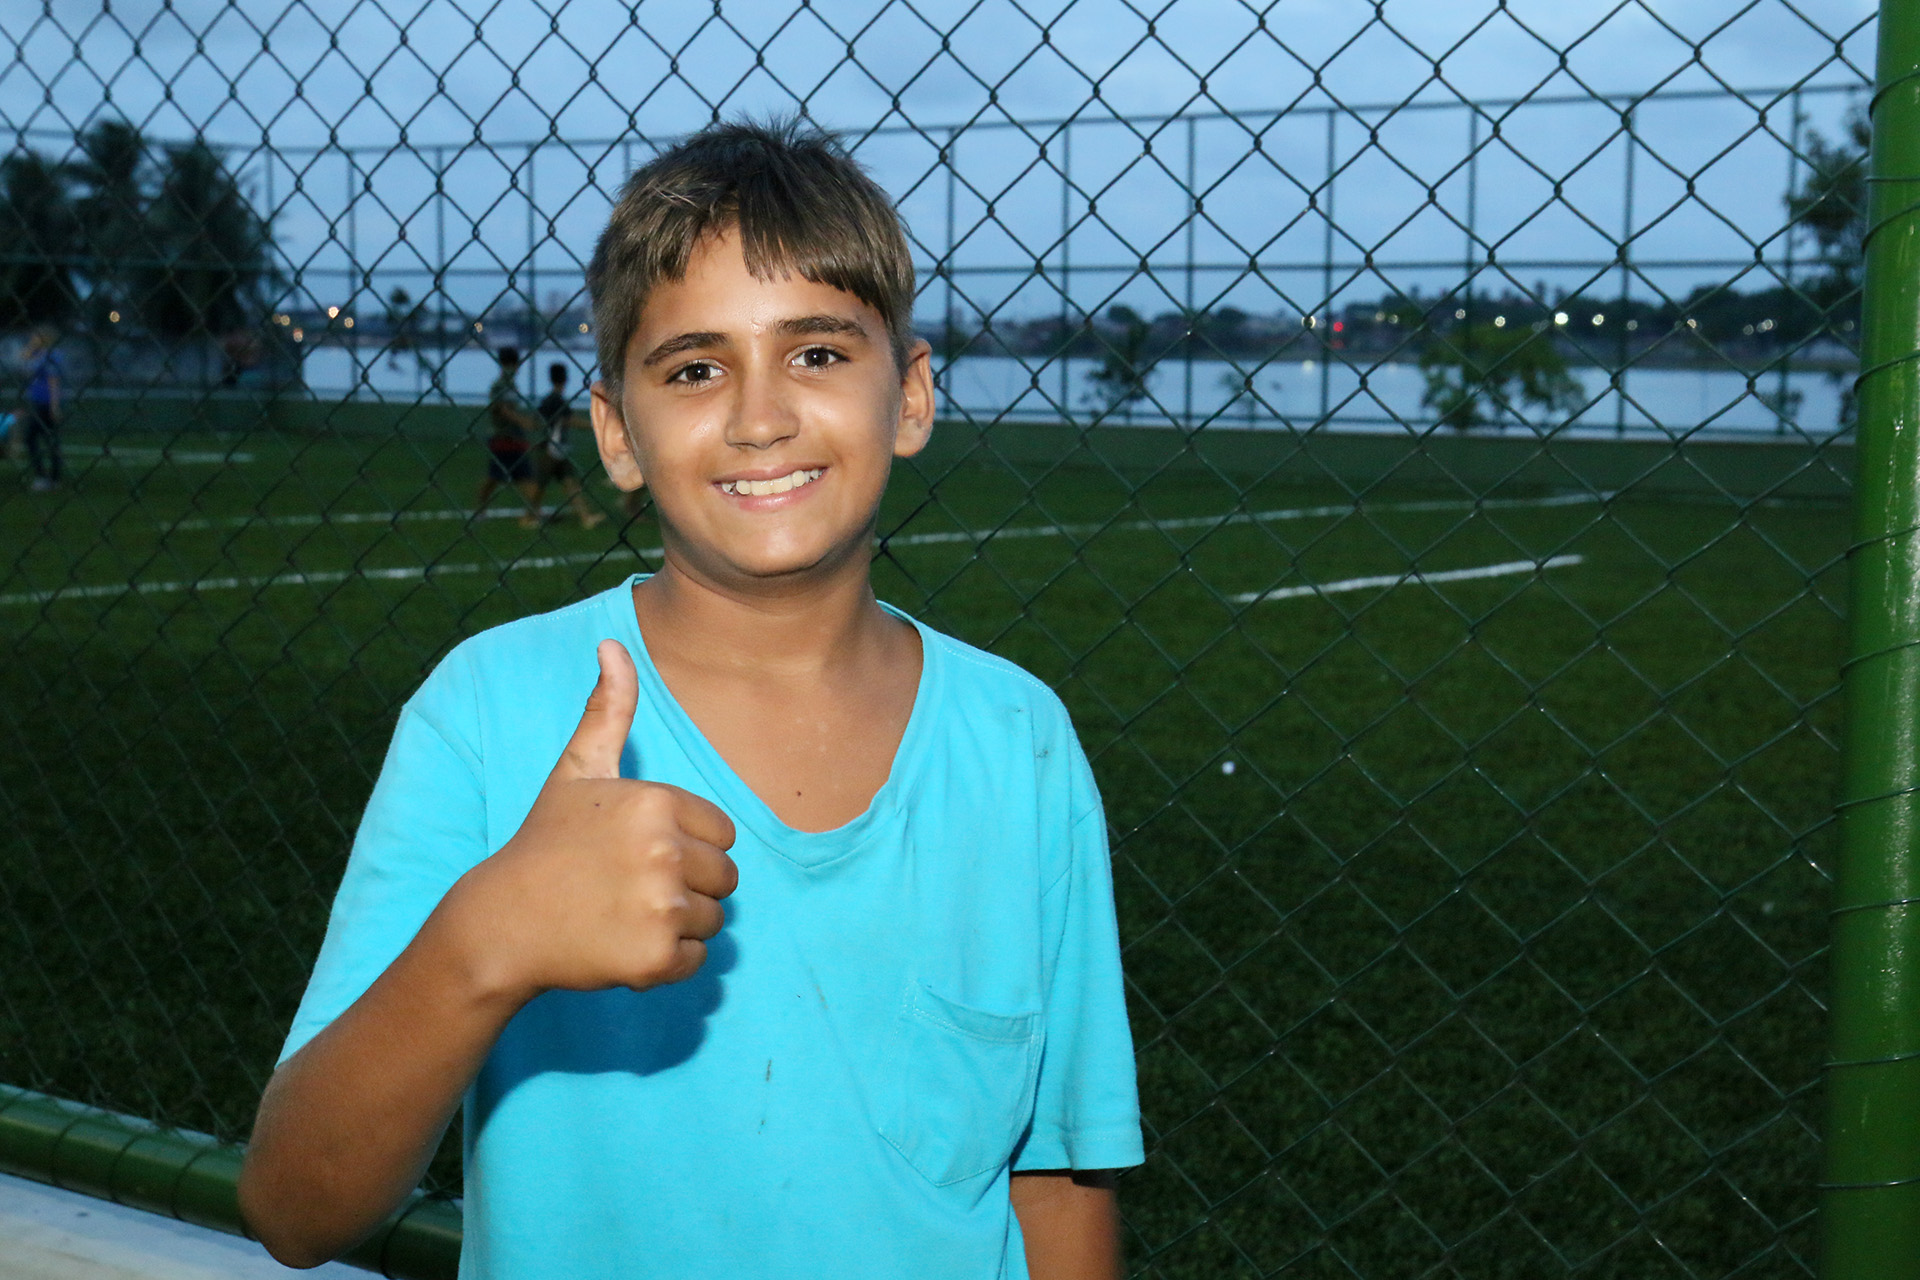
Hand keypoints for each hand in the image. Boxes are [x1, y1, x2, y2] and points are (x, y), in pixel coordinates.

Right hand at [450, 639, 738, 1000]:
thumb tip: (614, 643)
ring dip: (677, 923)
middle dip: (687, 885)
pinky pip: (697, 960)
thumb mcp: (577, 771)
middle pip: (726, 877)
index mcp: (656, 801)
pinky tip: (621, 945)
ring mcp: (661, 907)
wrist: (502, 923)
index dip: (686, 844)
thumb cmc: (546, 843)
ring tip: (623, 913)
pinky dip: (667, 962)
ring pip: (714, 919)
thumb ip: (607, 709)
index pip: (722, 832)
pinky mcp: (656, 958)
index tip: (636, 850)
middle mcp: (664, 851)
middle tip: (628, 886)